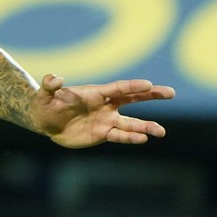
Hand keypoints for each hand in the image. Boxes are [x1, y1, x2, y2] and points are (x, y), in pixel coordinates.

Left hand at [30, 74, 172, 148]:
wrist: (45, 122)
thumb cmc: (46, 104)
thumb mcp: (44, 94)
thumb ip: (50, 85)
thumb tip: (54, 78)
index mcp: (95, 93)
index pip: (118, 88)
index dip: (133, 86)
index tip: (149, 84)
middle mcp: (105, 105)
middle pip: (133, 99)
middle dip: (152, 95)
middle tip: (171, 93)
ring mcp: (106, 120)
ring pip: (130, 123)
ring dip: (146, 127)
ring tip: (161, 131)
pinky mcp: (103, 134)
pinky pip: (119, 136)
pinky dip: (131, 138)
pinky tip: (143, 139)